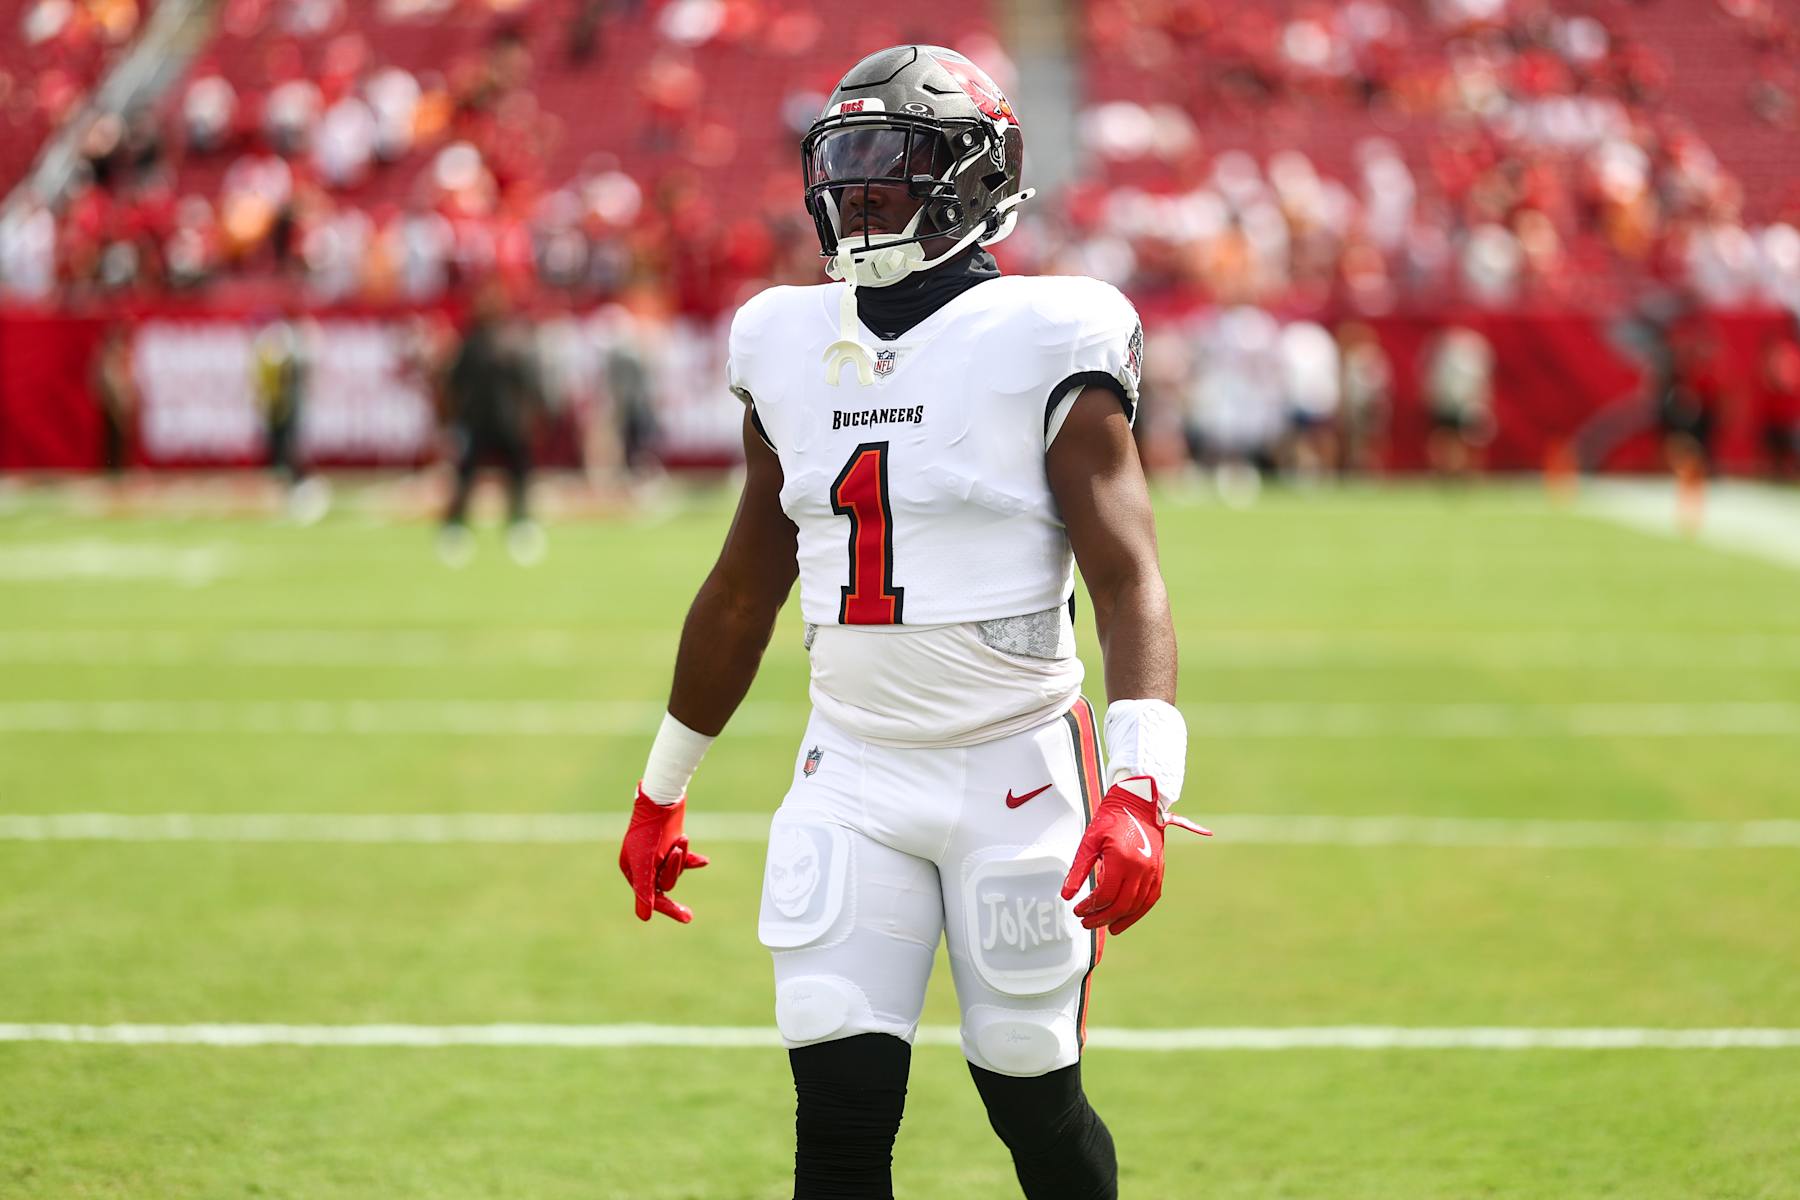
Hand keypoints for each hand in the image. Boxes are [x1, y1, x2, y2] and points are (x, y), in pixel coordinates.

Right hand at [619, 784, 710, 922]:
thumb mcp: (644, 864)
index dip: (668, 908)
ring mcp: (658, 853)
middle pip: (665, 882)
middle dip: (674, 870)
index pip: (650, 896)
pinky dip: (692, 859)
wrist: (662, 799)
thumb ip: (644, 891)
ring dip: (681, 856)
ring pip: (675, 869)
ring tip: (680, 839)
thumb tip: (644, 918)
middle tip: (679, 858)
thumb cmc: (649, 831)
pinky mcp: (671, 842)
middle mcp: (643, 863)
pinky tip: (704, 861)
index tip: (688, 918)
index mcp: (631, 869)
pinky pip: (685, 858)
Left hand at [1059, 777, 1209, 934]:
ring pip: (1136, 906)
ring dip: (1118, 919)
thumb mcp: (1090, 842)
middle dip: (1101, 918)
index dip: (1090, 907)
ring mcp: (1152, 872)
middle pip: (1121, 905)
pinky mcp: (1158, 873)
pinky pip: (1149, 900)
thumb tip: (1067, 895)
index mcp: (1122, 859)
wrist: (1140, 805)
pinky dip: (1136, 913)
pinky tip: (1123, 920)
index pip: (1106, 895)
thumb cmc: (1112, 819)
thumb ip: (1079, 870)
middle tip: (1086, 922)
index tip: (1078, 910)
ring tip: (1102, 924)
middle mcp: (1141, 868)